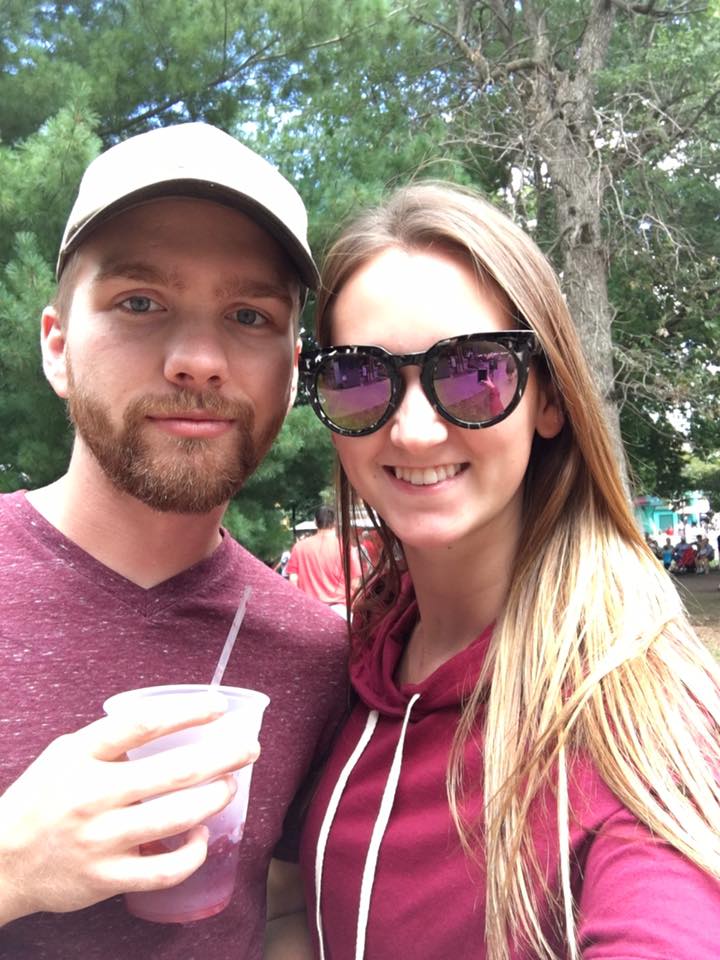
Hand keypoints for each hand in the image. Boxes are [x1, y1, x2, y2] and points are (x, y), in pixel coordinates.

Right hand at [0, 694, 258, 923]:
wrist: (1, 860)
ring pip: (176, 818)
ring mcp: (100, 840)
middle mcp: (91, 795)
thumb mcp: (69, 754)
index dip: (187, 712)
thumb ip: (113, 740)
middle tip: (250, 748)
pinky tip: (202, 837)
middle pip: (173, 772)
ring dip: (214, 798)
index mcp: (81, 756)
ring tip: (230, 785)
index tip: (218, 706)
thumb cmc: (45, 798)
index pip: (142, 724)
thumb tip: (178, 723)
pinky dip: (192, 854)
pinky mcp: (106, 878)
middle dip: (223, 756)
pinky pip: (164, 870)